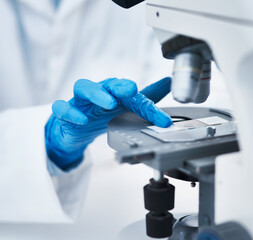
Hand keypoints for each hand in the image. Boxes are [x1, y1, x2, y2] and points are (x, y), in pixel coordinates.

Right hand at [45, 77, 172, 170]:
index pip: (133, 95)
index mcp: (115, 92)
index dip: (149, 107)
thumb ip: (146, 98)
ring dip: (97, 94)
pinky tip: (81, 120)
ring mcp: (80, 101)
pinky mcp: (65, 112)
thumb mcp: (125, 108)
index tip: (163, 120)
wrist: (76, 129)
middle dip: (120, 86)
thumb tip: (168, 83)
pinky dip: (71, 112)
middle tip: (132, 90)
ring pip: (83, 88)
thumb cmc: (101, 114)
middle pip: (108, 83)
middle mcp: (98, 92)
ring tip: (109, 103)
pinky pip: (62, 108)